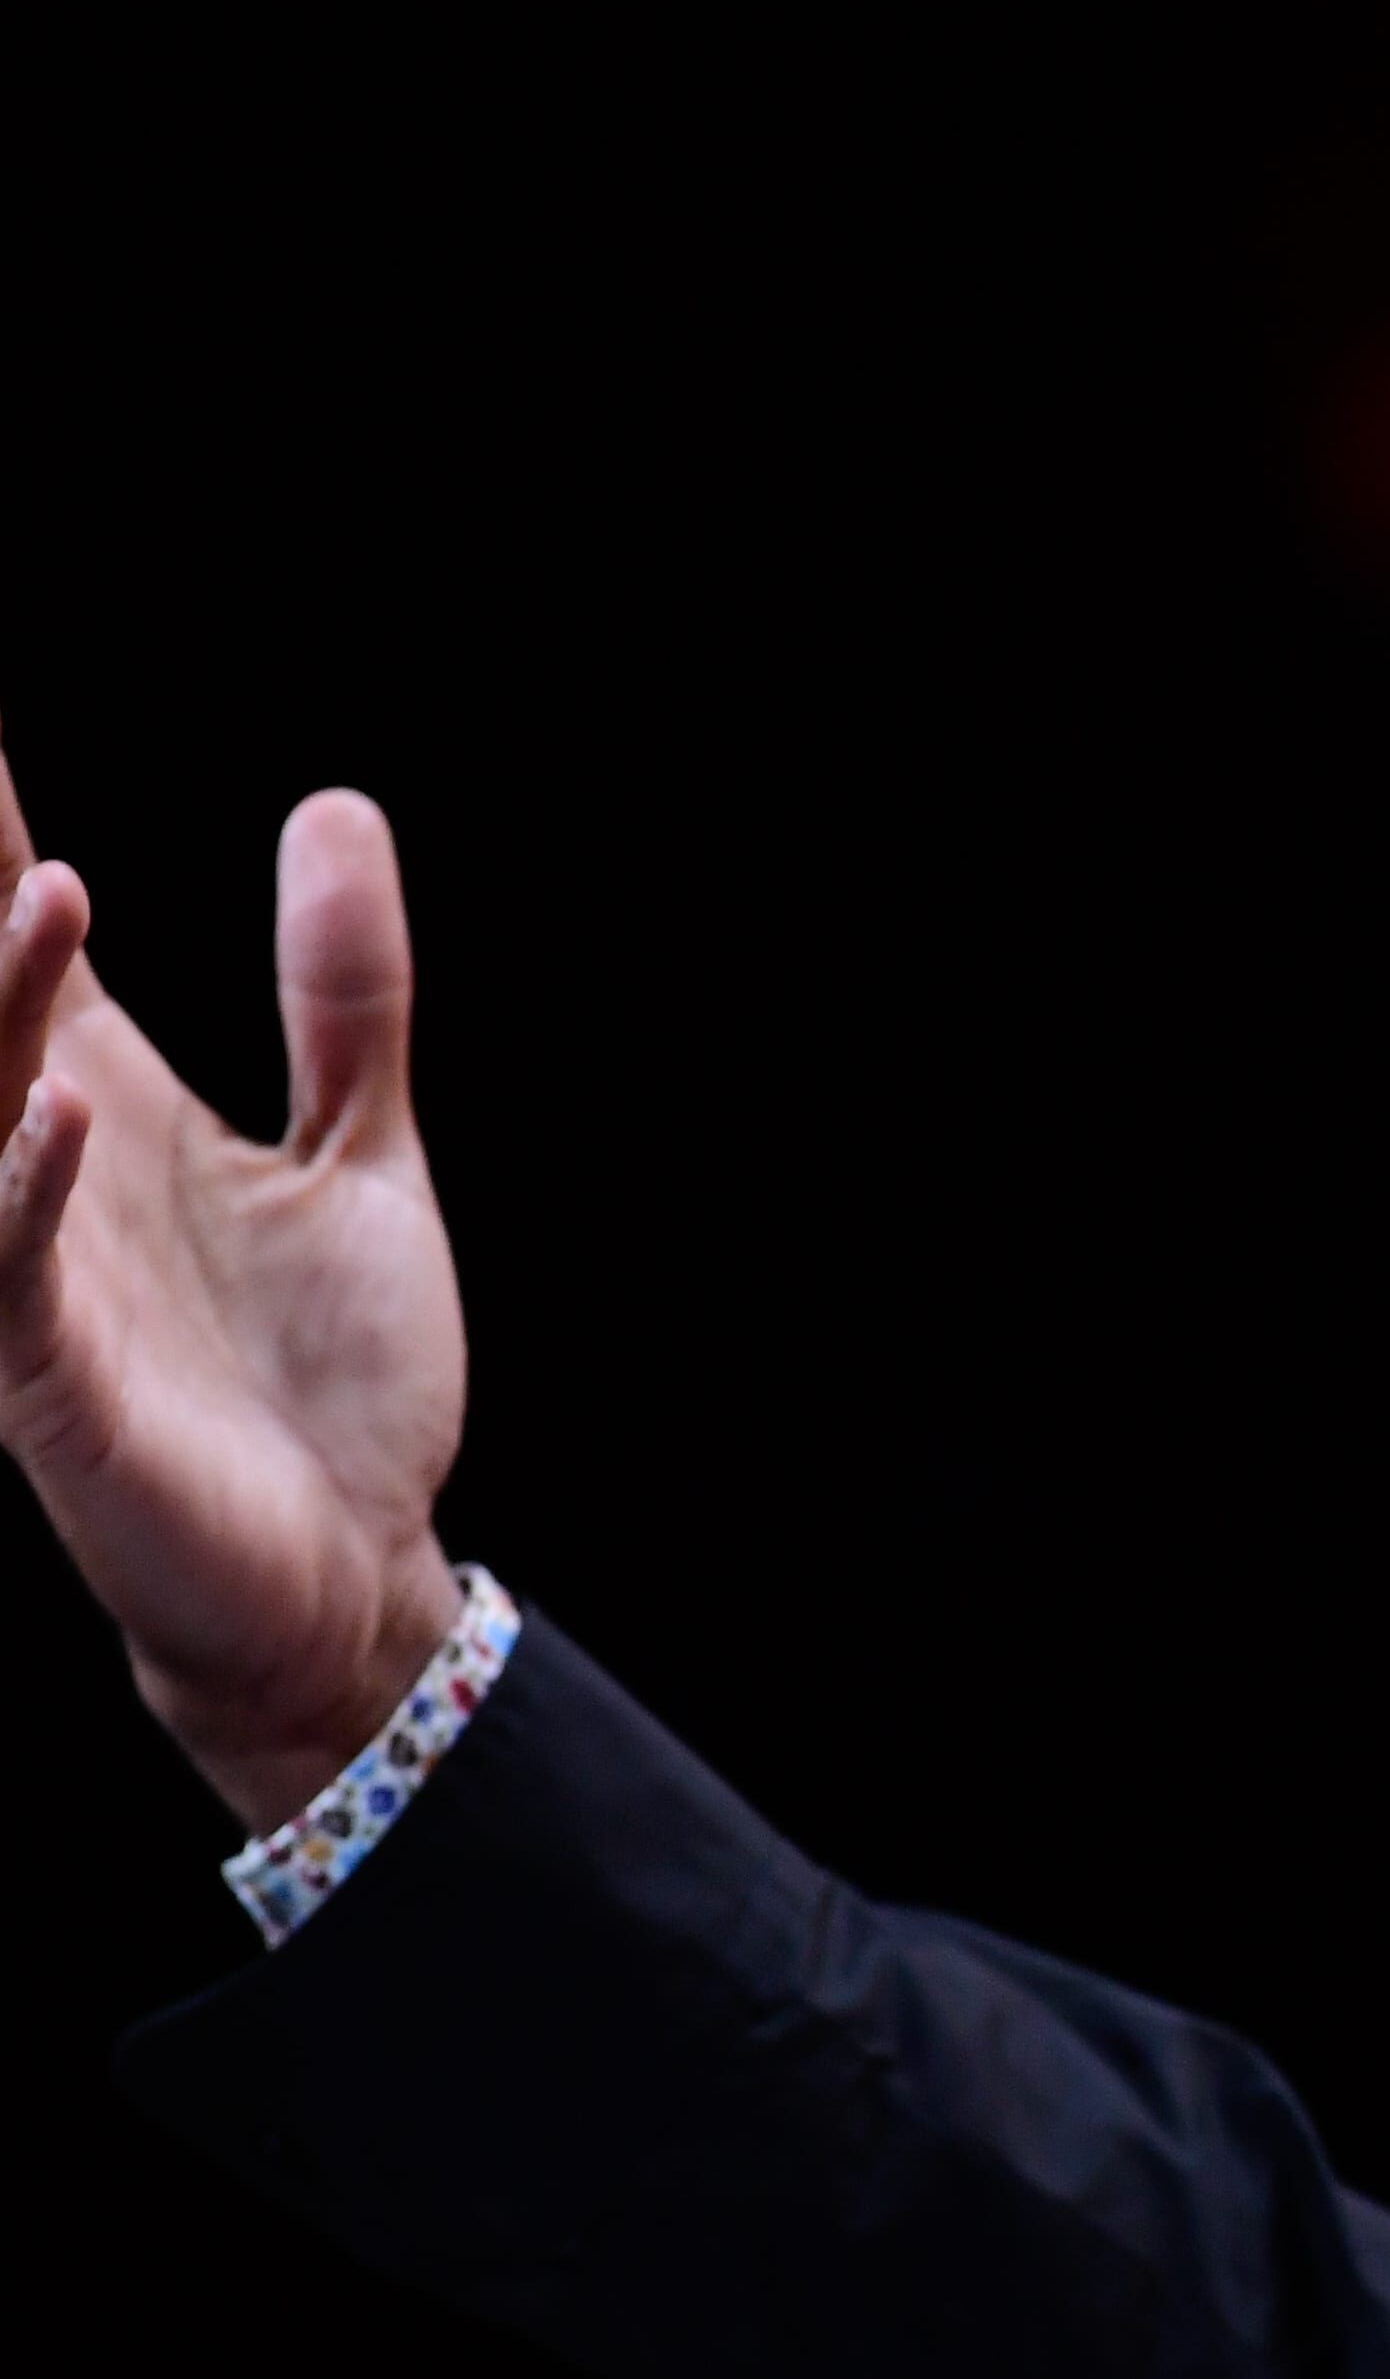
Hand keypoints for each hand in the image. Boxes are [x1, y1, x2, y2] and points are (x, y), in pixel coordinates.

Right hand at [0, 751, 469, 1827]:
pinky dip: (26, 1190)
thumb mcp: (363, 1156)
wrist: (351, 1572)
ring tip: (51, 889)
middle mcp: (45, 1168)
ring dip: (2, 1006)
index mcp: (105, 1102)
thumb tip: (335, 806)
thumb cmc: (332, 1379)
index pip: (23, 937)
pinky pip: (14, 1273)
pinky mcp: (55, 1384)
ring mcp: (39, 1274)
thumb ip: (342, 996)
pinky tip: (57, 1110)